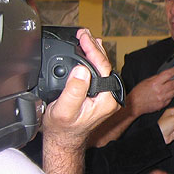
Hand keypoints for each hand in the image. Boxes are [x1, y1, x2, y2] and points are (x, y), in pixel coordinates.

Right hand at [43, 29, 118, 149]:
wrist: (63, 140)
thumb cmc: (62, 129)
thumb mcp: (64, 110)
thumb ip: (74, 91)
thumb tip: (81, 70)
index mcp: (107, 100)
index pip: (102, 67)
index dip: (92, 50)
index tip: (83, 37)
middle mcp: (110, 96)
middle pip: (105, 65)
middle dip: (94, 46)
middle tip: (83, 33)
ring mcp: (106, 95)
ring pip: (102, 67)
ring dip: (94, 51)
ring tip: (86, 37)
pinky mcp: (100, 94)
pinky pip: (98, 72)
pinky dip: (92, 60)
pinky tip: (88, 51)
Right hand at [126, 67, 173, 116]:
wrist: (134, 105)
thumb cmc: (138, 93)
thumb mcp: (146, 81)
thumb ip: (157, 78)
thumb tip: (166, 74)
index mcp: (155, 83)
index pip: (168, 74)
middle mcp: (160, 90)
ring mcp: (162, 98)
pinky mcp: (163, 104)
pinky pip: (171, 98)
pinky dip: (173, 94)